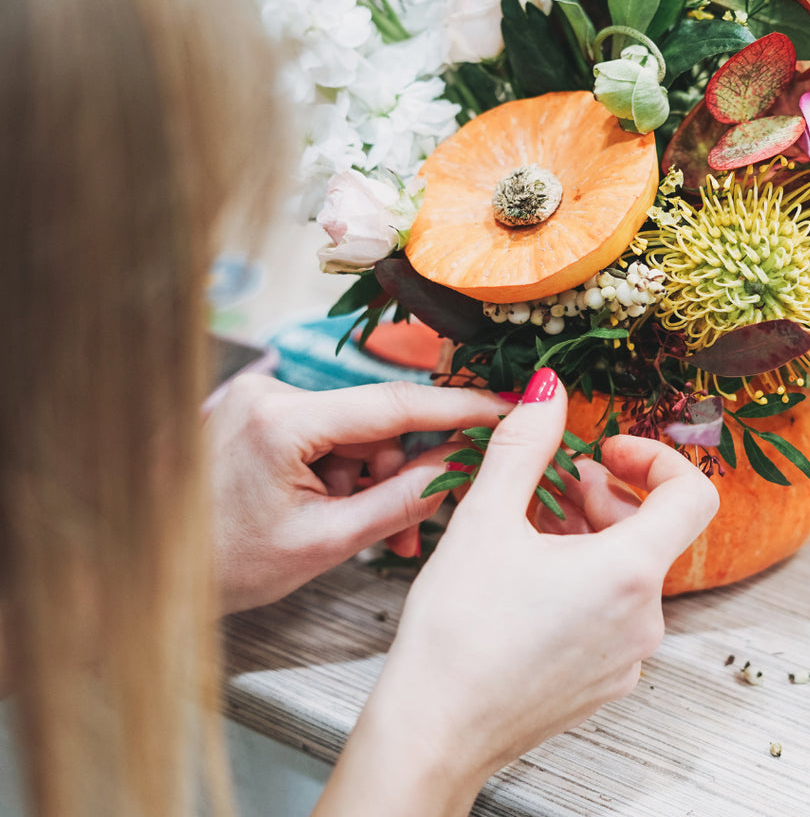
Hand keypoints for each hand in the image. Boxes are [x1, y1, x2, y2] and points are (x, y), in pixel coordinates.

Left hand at [203, 374, 506, 613]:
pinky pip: (330, 434)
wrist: (155, 568)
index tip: (503, 406)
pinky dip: (347, 472)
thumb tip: (460, 467)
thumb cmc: (227, 564)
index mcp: (282, 421)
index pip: (391, 403)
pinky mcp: (265, 409)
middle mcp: (272, 392)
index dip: (456, 407)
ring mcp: (265, 397)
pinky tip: (344, 510)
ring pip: (356, 432)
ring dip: (374, 479)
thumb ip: (401, 500)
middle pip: (375, 421)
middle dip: (402, 471)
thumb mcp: (326, 542)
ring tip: (371, 533)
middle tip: (417, 526)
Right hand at [316, 369, 718, 816]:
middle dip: (606, 495)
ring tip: (529, 529)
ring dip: (589, 537)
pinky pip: (612, 613)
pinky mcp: (603, 682)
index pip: (692, 495)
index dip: (654, 458)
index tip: (605, 452)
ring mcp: (627, 657)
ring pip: (628, 573)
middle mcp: (643, 620)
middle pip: (653, 532)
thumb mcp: (486, 518)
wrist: (433, 732)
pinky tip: (527, 579)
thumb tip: (550, 389)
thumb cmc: (458, 631)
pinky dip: (583, 580)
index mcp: (629, 572)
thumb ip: (525, 444)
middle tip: (551, 486)